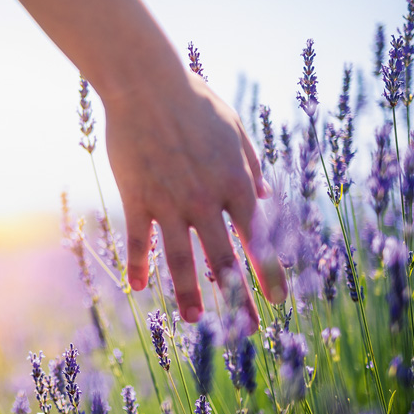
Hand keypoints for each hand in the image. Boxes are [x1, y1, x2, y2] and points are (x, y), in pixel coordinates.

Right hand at [101, 65, 286, 332]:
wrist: (146, 84)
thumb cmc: (194, 99)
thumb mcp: (235, 129)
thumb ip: (252, 165)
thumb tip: (266, 196)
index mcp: (236, 183)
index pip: (259, 240)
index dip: (268, 274)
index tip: (276, 301)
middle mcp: (206, 200)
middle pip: (223, 259)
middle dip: (237, 298)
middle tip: (246, 329)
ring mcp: (170, 202)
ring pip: (181, 260)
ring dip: (189, 293)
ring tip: (195, 321)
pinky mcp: (137, 197)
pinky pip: (139, 240)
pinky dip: (139, 265)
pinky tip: (139, 288)